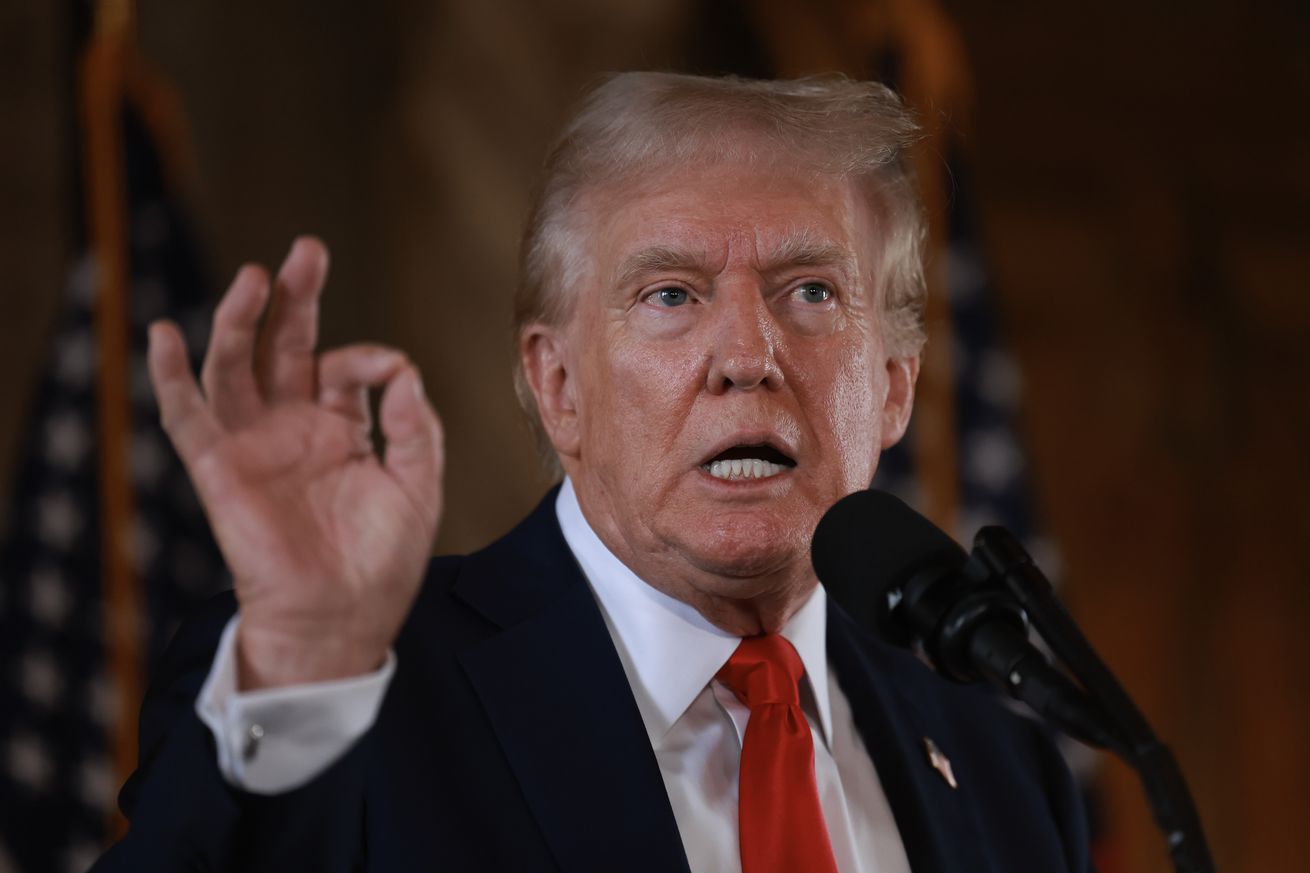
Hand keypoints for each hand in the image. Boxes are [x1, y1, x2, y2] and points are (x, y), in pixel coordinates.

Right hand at [147, 237, 443, 689]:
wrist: (343, 621)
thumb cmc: (383, 562)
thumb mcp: (418, 485)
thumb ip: (417, 426)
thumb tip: (402, 368)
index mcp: (341, 429)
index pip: (344, 368)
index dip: (367, 357)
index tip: (388, 371)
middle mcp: (293, 427)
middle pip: (284, 346)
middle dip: (294, 297)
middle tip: (306, 250)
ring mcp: (254, 444)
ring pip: (235, 367)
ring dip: (239, 320)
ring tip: (254, 278)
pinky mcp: (219, 468)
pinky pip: (187, 416)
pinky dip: (169, 376)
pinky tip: (164, 334)